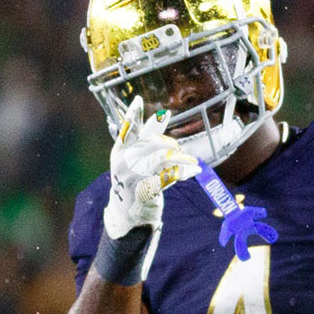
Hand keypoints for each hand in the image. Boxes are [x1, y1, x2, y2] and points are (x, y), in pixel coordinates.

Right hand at [104, 96, 199, 239]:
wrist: (129, 214)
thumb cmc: (135, 182)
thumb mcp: (137, 159)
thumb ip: (149, 138)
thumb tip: (163, 114)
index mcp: (120, 151)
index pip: (127, 130)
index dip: (132, 114)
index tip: (137, 99)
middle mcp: (123, 161)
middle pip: (152, 143)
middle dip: (170, 144)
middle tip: (180, 150)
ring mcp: (132, 176)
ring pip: (162, 157)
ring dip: (181, 159)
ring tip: (192, 162)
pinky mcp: (144, 189)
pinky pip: (168, 176)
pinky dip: (183, 173)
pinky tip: (193, 172)